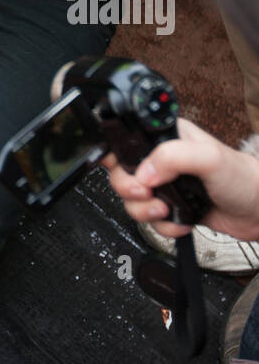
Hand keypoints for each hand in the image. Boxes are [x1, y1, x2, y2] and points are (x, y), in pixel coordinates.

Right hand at [102, 117, 258, 240]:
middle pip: (120, 173)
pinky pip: (149, 221)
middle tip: (149, 194)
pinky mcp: (170, 207)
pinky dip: (163, 226)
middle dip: (130, 189)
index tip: (132, 174)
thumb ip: (173, 156)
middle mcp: (161, 159)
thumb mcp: (208, 157)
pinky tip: (181, 220)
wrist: (257, 210)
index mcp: (164, 137)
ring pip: (132, 200)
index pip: (125, 141)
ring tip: (166, 209)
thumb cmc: (241, 177)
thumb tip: (145, 171)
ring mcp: (164, 184)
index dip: (117, 158)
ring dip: (145, 211)